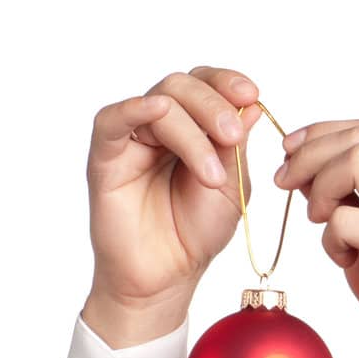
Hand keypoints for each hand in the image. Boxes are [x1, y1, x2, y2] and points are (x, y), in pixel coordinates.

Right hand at [85, 65, 264, 312]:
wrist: (167, 274)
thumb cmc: (196, 232)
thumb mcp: (231, 185)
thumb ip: (236, 146)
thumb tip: (252, 104)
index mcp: (195, 126)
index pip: (208, 85)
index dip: (228, 82)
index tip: (251, 94)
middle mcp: (162, 125)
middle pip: (183, 86)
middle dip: (214, 105)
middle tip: (234, 136)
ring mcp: (133, 137)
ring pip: (160, 102)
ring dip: (192, 129)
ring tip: (210, 174)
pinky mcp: (106, 154)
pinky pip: (114, 118)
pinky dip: (136, 109)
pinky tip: (158, 111)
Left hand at [273, 116, 358, 357]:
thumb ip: (357, 189)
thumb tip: (303, 159)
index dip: (323, 133)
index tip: (291, 151)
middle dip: (310, 154)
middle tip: (284, 180)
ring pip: (353, 160)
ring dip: (320, 189)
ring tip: (319, 221)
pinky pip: (344, 217)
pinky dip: (330, 238)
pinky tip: (344, 259)